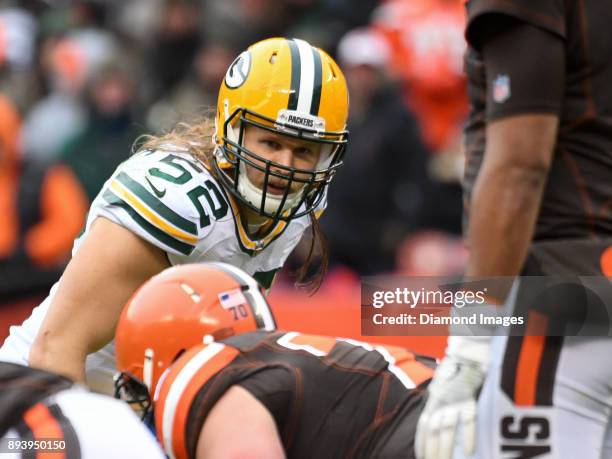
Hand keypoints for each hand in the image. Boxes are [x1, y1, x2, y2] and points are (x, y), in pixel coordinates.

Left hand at [415, 337, 488, 458]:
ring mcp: (454, 401)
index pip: (423, 427)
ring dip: (445, 449)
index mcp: (433, 401)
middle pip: (433, 432)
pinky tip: (469, 450)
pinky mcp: (470, 398)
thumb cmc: (455, 374)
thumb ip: (437, 404)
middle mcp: (440, 402)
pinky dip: (468, 435)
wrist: (467, 354)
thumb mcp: (440, 388)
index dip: (421, 444)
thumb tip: (434, 423)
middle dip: (432, 452)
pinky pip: (469, 419)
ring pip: (447, 429)